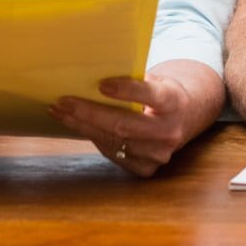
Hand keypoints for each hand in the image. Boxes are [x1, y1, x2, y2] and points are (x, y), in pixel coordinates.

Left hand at [48, 71, 204, 177]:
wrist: (184, 118)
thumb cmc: (161, 92)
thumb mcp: (156, 79)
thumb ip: (134, 79)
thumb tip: (93, 77)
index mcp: (174, 102)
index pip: (151, 96)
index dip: (127, 91)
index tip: (102, 85)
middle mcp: (169, 132)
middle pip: (124, 125)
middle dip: (89, 113)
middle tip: (62, 102)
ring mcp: (158, 154)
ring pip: (114, 141)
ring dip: (83, 127)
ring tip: (60, 112)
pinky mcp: (147, 169)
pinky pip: (114, 154)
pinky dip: (94, 138)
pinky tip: (78, 126)